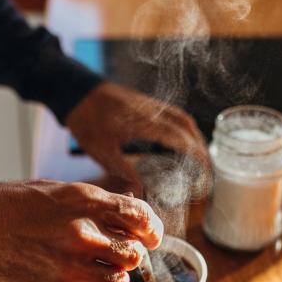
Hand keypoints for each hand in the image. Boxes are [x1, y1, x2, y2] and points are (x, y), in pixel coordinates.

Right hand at [0, 180, 163, 281]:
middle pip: (134, 255)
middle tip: (115, 258)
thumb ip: (92, 202)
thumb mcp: (53, 190)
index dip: (151, 230)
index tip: (149, 237)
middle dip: (129, 257)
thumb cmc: (7, 207)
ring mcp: (70, 268)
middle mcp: (83, 234)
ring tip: (93, 275)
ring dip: (110, 280)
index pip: (140, 217)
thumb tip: (126, 208)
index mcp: (85, 202)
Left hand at [66, 82, 209, 195]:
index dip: (197, 154)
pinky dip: (182, 127)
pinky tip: (179, 139)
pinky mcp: (144, 102)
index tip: (206, 170)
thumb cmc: (86, 121)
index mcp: (145, 123)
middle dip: (200, 146)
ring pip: (181, 117)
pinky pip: (172, 113)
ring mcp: (149, 104)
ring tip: (198, 156)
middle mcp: (152, 110)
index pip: (180, 138)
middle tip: (206, 168)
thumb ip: (124, 171)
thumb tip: (142, 191)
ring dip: (193, 135)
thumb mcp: (102, 152)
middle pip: (187, 125)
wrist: (75, 90)